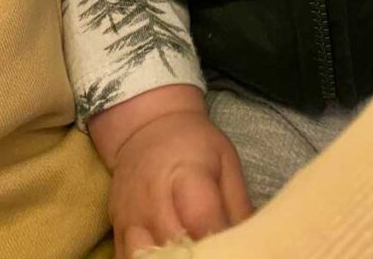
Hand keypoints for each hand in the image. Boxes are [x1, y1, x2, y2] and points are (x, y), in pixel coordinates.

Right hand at [109, 109, 251, 256]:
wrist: (147, 127)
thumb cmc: (194, 144)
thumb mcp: (225, 161)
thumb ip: (239, 205)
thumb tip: (256, 243)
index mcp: (186, 173)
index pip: (201, 218)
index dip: (219, 241)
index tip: (234, 249)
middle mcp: (152, 197)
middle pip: (172, 244)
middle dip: (195, 256)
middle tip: (214, 254)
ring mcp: (129, 215)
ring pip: (142, 257)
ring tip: (186, 258)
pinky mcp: (116, 227)